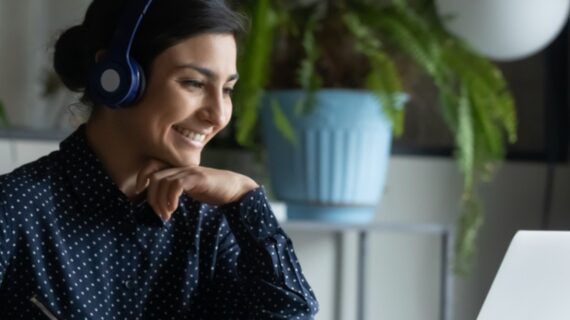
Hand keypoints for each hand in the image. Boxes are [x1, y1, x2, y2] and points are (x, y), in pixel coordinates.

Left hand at [135, 159, 258, 221]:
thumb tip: (158, 203)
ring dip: (160, 201)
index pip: (152, 166)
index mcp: (178, 169)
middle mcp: (182, 168)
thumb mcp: (190, 189)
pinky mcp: (198, 178)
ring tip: (167, 215)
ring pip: (162, 181)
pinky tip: (174, 208)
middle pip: (154, 177)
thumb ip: (175, 190)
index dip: (141, 176)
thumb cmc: (213, 191)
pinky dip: (171, 198)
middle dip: (151, 197)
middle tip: (159, 214)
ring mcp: (190, 172)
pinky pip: (176, 185)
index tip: (139, 192)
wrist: (235, 189)